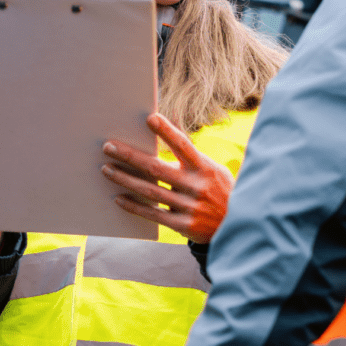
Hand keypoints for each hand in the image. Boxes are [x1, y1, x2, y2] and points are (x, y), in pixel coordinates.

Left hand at [101, 113, 233, 241]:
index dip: (167, 132)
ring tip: (107, 169)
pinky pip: (153, 214)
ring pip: (150, 191)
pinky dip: (134, 206)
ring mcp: (189, 207)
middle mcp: (196, 187)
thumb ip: (191, 157)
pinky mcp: (183, 225)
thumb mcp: (214, 170)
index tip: (150, 118)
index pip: (184, 146)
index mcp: (205, 168)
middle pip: (157, 168)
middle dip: (130, 156)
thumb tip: (166, 134)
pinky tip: (118, 197)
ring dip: (125, 179)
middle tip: (108, 146)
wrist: (238, 227)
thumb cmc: (220, 191)